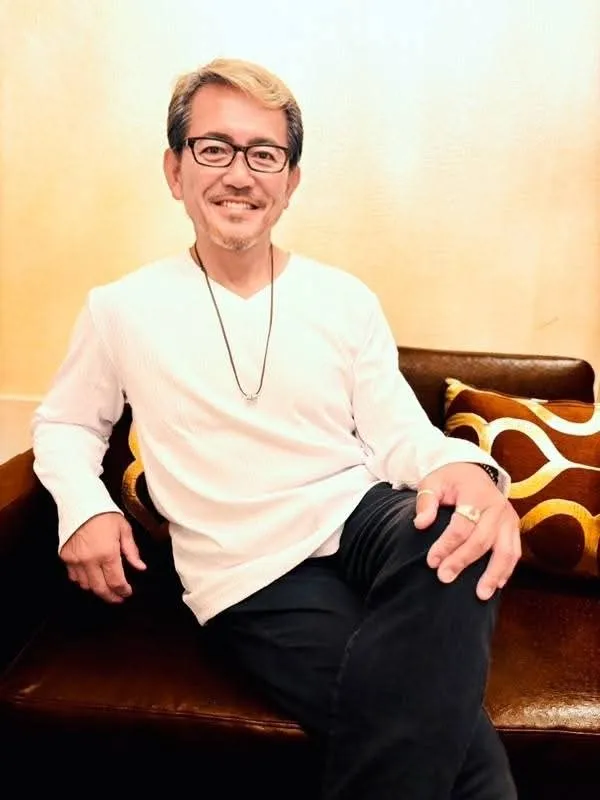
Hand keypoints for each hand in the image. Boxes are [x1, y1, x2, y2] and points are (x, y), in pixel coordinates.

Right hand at [60, 512, 146, 602]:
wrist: (80, 502)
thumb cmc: (105, 514)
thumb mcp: (124, 530)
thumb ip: (132, 551)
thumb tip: (141, 568)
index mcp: (107, 554)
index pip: (116, 581)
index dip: (123, 591)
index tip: (128, 592)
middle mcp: (90, 560)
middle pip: (100, 589)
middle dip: (111, 596)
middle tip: (118, 598)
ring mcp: (75, 560)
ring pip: (86, 585)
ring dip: (97, 589)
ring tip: (106, 587)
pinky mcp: (65, 557)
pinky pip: (74, 576)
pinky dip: (83, 580)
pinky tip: (91, 577)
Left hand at [413, 463, 520, 600]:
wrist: (474, 471)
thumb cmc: (450, 480)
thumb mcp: (433, 482)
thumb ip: (425, 501)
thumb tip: (420, 524)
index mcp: (476, 494)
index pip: (461, 525)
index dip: (446, 545)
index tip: (431, 561)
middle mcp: (497, 507)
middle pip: (481, 540)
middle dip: (462, 561)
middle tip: (444, 578)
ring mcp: (509, 518)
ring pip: (505, 551)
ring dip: (493, 574)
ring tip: (481, 595)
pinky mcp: (514, 527)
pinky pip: (514, 552)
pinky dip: (507, 570)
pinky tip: (496, 585)